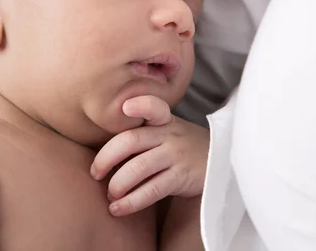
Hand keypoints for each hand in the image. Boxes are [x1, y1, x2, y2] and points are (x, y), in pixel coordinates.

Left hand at [90, 95, 208, 216]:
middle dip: (106, 158)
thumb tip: (102, 154)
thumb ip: (142, 133)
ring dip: (117, 184)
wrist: (220, 162)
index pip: (154, 106)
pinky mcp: (181, 177)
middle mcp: (168, 135)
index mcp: (163, 120)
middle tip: (94, 174)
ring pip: (138, 168)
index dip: (140, 105)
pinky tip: (117, 209)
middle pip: (131, 140)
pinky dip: (130, 202)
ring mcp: (175, 155)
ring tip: (109, 196)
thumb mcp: (167, 131)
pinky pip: (152, 190)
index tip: (125, 107)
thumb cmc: (181, 147)